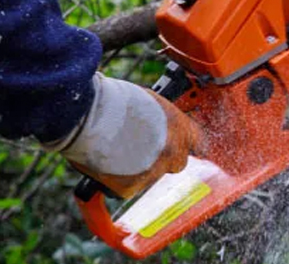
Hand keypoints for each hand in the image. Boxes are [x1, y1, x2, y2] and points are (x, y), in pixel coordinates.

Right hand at [50, 75, 200, 198]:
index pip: (198, 141)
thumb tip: (157, 125)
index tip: (180, 145)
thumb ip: (160, 119)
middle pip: (177, 163)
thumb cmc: (114, 100)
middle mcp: (172, 152)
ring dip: (138, 168)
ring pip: (150, 176)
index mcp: (181, 127)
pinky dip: (116, 180)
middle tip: (142, 148)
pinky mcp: (130, 188)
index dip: (187, 143)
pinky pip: (126, 188)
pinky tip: (105, 163)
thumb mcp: (149, 101)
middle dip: (163, 158)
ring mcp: (153, 172)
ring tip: (115, 150)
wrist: (90, 115)